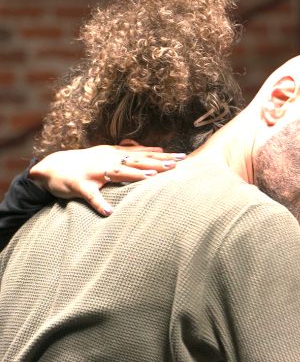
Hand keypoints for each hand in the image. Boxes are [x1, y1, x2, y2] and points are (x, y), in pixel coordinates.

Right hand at [29, 142, 184, 215]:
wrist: (52, 167)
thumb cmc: (87, 162)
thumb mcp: (111, 154)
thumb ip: (135, 152)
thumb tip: (160, 149)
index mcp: (116, 155)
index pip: (144, 155)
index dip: (164, 155)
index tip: (184, 157)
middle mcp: (107, 161)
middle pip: (135, 161)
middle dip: (155, 163)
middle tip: (175, 165)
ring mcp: (94, 172)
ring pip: (116, 173)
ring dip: (133, 175)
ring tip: (150, 178)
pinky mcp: (80, 185)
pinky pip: (91, 196)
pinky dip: (100, 204)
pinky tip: (109, 212)